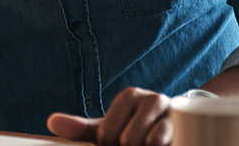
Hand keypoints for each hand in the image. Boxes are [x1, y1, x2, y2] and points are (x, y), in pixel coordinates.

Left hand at [47, 87, 172, 145]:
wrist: (178, 129)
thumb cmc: (135, 129)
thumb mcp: (107, 129)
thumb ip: (80, 128)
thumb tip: (51, 122)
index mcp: (129, 97)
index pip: (107, 134)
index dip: (109, 145)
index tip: (118, 143)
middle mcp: (152, 99)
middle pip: (128, 140)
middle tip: (136, 145)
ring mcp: (173, 114)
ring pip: (149, 143)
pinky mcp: (188, 129)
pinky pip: (167, 143)